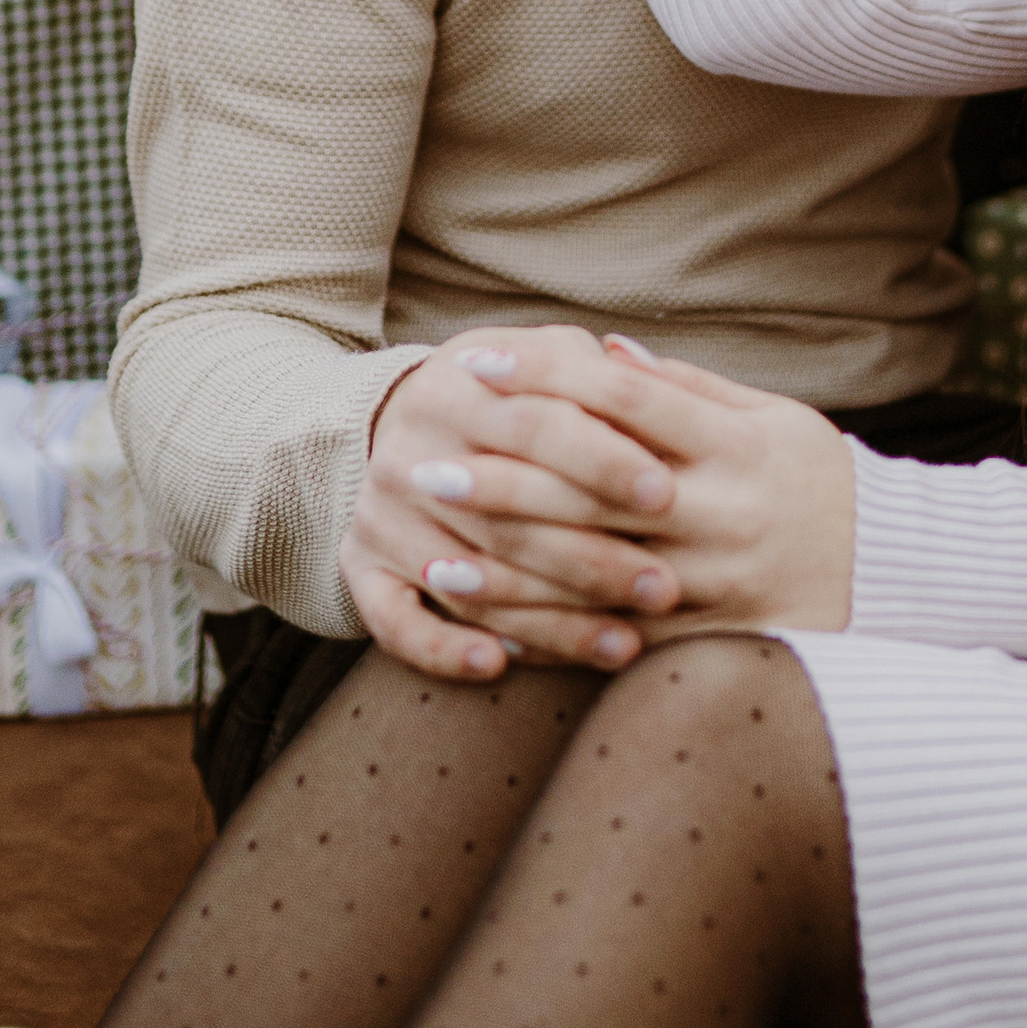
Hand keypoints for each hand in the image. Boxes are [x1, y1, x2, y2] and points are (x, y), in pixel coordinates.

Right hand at [339, 335, 689, 682]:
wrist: (394, 418)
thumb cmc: (503, 393)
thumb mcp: (538, 361)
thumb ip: (593, 374)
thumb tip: (660, 392)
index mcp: (456, 391)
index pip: (536, 426)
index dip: (603, 460)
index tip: (667, 494)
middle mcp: (409, 454)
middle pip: (506, 516)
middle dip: (592, 559)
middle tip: (664, 590)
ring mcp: (380, 516)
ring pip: (466, 581)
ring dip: (548, 623)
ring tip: (623, 646)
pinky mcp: (359, 567)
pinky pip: (393, 620)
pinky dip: (440, 649)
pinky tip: (496, 667)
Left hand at [426, 325, 854, 638]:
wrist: (896, 576)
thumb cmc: (819, 481)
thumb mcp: (774, 418)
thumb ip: (688, 389)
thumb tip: (605, 352)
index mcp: (737, 446)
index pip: (625, 400)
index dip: (547, 376)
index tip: (477, 362)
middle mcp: (723, 514)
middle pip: (593, 488)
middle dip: (502, 475)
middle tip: (427, 461)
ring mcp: (714, 583)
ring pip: (591, 573)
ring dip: (505, 565)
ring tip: (434, 549)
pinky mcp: (708, 640)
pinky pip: (614, 638)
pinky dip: (549, 632)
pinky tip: (490, 623)